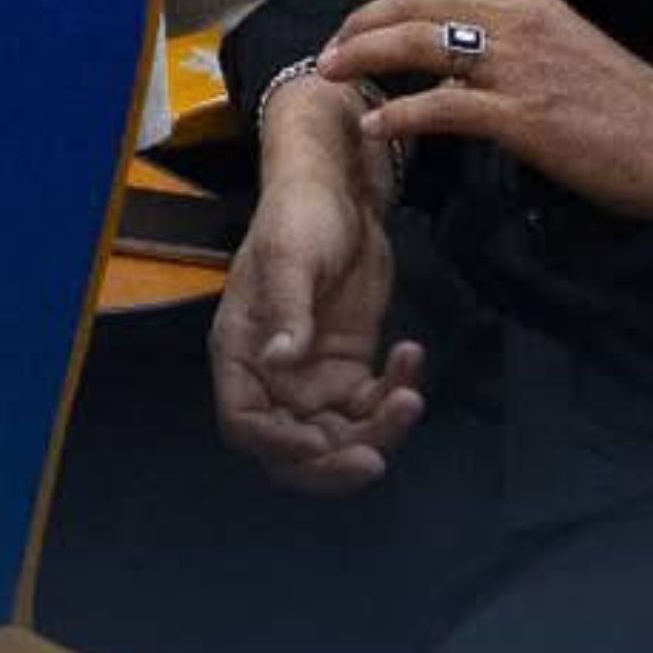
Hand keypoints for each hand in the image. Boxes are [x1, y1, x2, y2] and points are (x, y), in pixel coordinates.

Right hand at [209, 78, 423, 495]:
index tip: (320, 443)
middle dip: (335, 461)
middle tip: (377, 458)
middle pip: (295, 446)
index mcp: (241, 351)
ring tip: (410, 394)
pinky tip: (412, 355)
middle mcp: (273, 373)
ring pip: (341, 436)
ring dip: (378, 431)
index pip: (245, 423)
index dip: (278, 445)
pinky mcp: (351, 367)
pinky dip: (397, 395)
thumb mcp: (292, 257)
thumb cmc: (300, 215)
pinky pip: (373, 406)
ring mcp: (314, 375)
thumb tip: (278, 362)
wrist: (340, 190)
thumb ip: (287, 309)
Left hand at [320, 0, 652, 251]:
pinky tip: (375, 124)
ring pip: (418, 45)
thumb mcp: (570, 47)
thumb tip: (470, 46)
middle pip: (414, 8)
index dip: (384, 7)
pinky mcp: (523, 117)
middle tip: (327, 53)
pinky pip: (443, 106)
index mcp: (528, 1)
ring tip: (332, 77)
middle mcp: (517, 21)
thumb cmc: (632, 103)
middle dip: (359, 26)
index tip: (354, 28)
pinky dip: (401, 111)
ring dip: (364, 57)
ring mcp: (518, 68)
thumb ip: (521, 38)